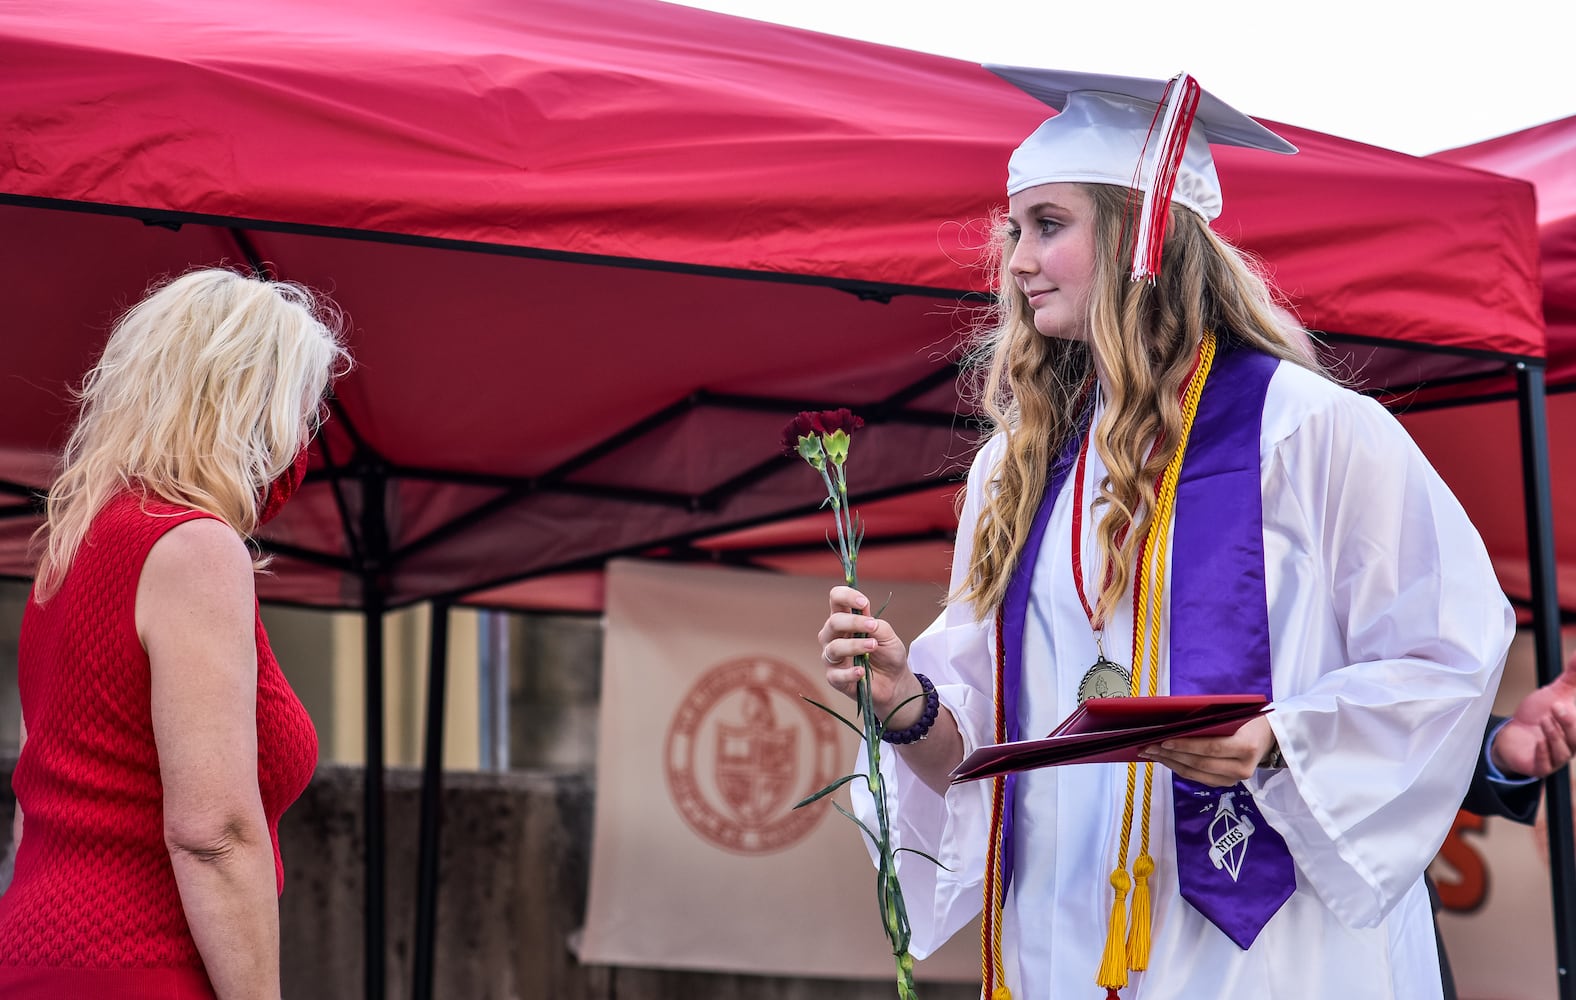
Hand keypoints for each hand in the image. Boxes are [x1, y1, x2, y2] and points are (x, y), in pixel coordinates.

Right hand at [817, 586, 915, 721]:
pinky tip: (861, 671)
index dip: (846, 596)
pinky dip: (849, 673)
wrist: (895, 681)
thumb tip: (867, 618)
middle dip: (853, 622)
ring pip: (834, 648)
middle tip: (873, 626)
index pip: (836, 599)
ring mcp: (831, 657)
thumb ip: (877, 625)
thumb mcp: (888, 636)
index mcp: (845, 619)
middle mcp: (833, 636)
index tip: (863, 602)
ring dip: (854, 645)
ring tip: (873, 646)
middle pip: (833, 622)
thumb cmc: (887, 653)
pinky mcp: (834, 678)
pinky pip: (836, 675)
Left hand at [1141, 715, 1276, 786]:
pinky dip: (1179, 768)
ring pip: (1196, 774)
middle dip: (1171, 755)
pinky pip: (1198, 778)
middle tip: (1148, 746)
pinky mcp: (1227, 784)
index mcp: (1246, 747)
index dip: (1185, 745)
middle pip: (1199, 764)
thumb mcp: (1235, 715)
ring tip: (1151, 753)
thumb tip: (1175, 722)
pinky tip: (1165, 759)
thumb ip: (1211, 721)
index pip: (1210, 748)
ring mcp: (1234, 779)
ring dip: (1170, 763)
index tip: (1163, 740)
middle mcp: (1242, 768)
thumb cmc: (1249, 719)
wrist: (1270, 737)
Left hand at [1491, 670, 1575, 777]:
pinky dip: (1544, 752)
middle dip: (1569, 723)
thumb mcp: (1556, 692)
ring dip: (1554, 735)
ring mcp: (1555, 758)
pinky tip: (1539, 741)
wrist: (1511, 736)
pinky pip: (1545, 764)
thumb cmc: (1537, 715)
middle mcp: (1570, 745)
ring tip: (1545, 718)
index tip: (1568, 704)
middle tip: (1558, 706)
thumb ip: (1572, 676)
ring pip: (1562, 751)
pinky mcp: (1539, 767)